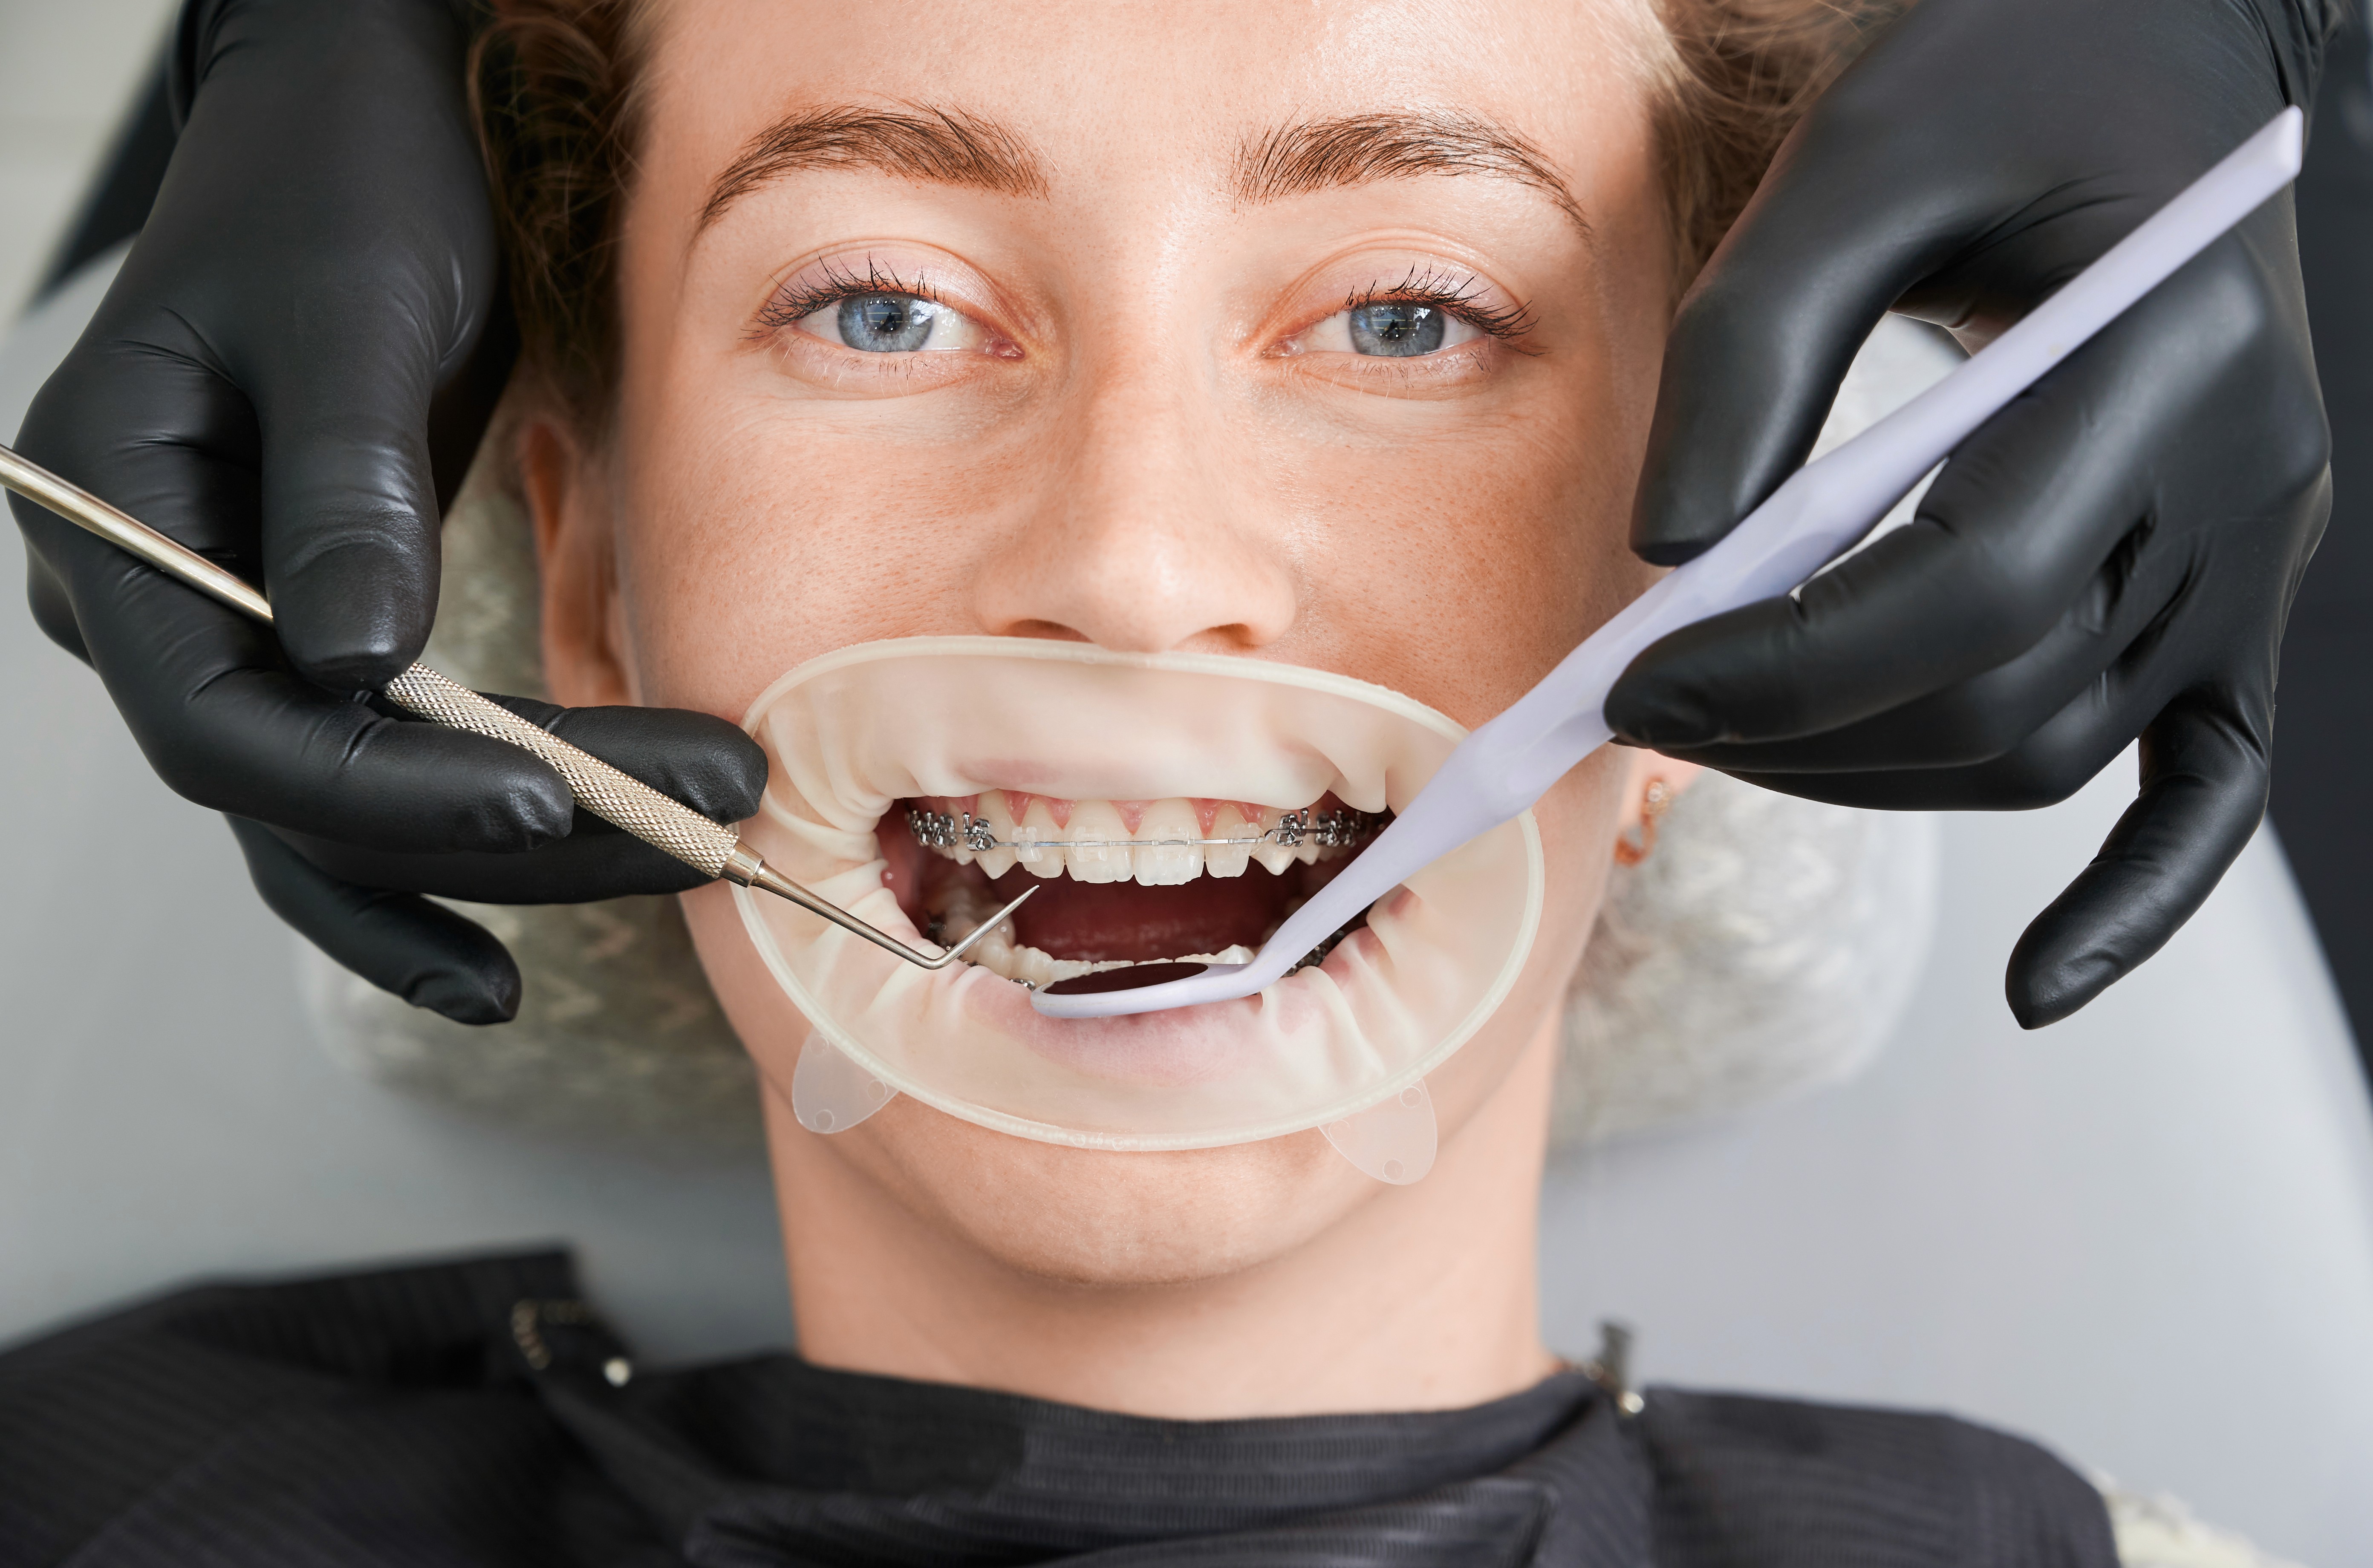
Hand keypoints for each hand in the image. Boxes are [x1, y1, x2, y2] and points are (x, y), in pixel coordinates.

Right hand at [12, 0, 765, 1022]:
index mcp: (113, 521)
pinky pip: (364, 775)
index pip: (233, 728)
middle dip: (504, 835)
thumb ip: (347, 487)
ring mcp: (221, 627)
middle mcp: (143, 602)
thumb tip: (357, 669)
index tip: (556, 802)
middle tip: (701, 833)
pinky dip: (451, 845)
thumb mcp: (354, 312)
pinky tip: (524, 922)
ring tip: (678, 871)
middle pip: (305, 793)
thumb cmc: (342, 179)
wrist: (350, 114)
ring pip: (344, 811)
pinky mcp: (308, 627)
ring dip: (511, 860)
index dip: (393, 793)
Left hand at [1607, 0, 2336, 1025]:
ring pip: (2053, 746)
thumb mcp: (1860, 159)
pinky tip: (2038, 986)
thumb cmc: (2008, 71)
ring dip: (1871, 773)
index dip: (1781, 664)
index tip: (1628, 676)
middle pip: (2002, 690)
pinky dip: (2133, 899)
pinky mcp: (2238, 591)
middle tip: (1639, 703)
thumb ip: (1758, 346)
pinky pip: (2207, 784)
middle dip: (1797, 729)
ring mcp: (2256, 548)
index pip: (1969, 589)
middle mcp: (2242, 476)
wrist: (2162, 45)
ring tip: (1723, 732)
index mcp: (2167, 357)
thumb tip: (1671, 556)